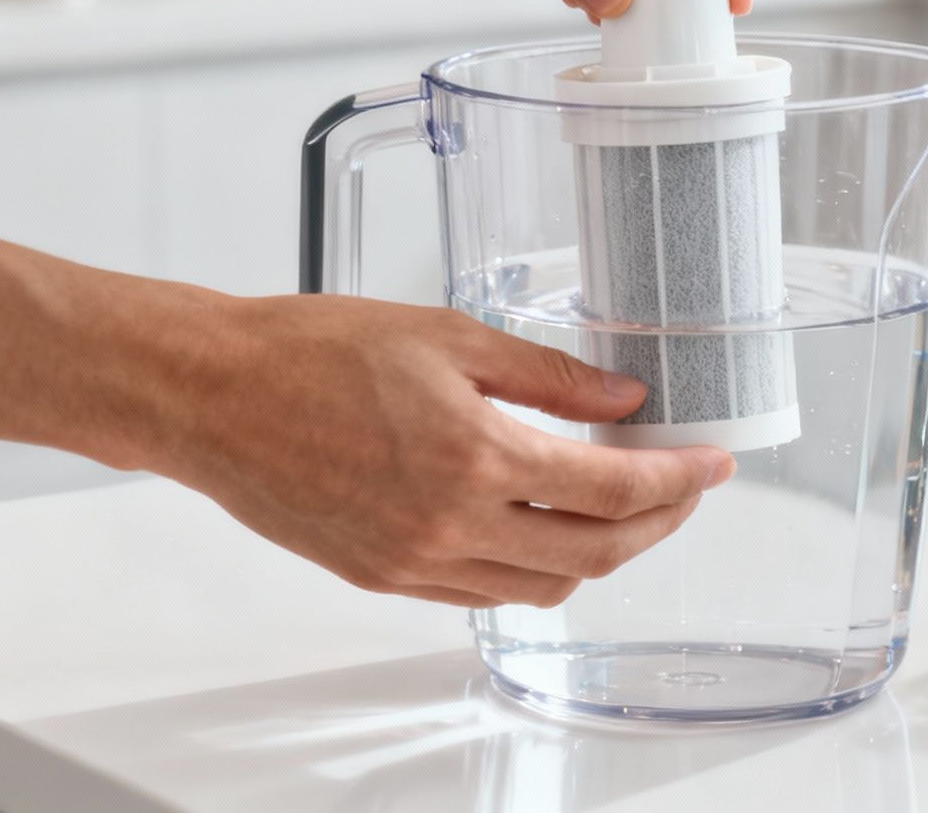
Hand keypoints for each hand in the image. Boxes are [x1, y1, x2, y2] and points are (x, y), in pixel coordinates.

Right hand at [157, 294, 734, 607]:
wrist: (213, 395)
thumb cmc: (312, 350)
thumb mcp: (447, 334)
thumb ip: (548, 374)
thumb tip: (624, 401)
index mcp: (474, 454)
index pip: (614, 489)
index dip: (679, 480)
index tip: (714, 462)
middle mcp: (450, 523)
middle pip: (595, 552)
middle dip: (658, 523)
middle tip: (685, 488)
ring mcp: (416, 560)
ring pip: (544, 586)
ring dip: (600, 554)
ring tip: (623, 508)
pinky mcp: (384, 576)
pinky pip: (485, 593)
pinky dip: (533, 569)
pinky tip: (545, 529)